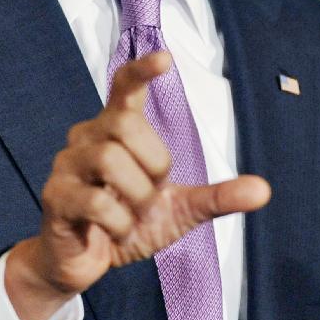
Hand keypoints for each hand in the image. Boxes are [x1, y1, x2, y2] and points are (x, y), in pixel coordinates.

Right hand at [5, 52, 270, 319]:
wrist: (85, 262)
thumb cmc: (127, 222)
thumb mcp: (178, 210)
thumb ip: (216, 197)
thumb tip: (264, 190)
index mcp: (116, 129)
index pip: (124, 86)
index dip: (142, 70)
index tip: (165, 58)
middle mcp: (88, 136)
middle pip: (126, 123)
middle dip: (153, 162)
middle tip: (151, 193)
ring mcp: (67, 163)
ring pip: (111, 160)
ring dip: (136, 197)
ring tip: (131, 216)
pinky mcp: (55, 196)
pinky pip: (97, 202)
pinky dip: (119, 224)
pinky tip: (114, 232)